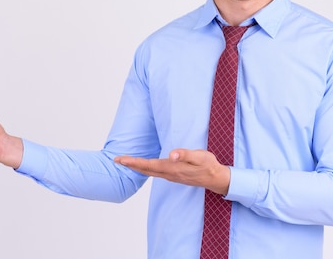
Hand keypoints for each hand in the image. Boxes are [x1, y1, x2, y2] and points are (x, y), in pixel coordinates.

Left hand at [114, 149, 230, 194]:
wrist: (216, 179)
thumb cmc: (208, 165)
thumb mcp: (199, 156)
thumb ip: (185, 154)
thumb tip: (172, 155)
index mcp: (172, 168)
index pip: (148, 165)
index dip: (133, 162)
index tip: (121, 159)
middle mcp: (169, 174)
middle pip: (145, 170)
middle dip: (130, 165)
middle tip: (116, 160)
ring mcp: (171, 176)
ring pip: (149, 172)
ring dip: (136, 167)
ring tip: (126, 162)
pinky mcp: (174, 175)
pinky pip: (155, 173)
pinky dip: (145, 169)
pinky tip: (143, 167)